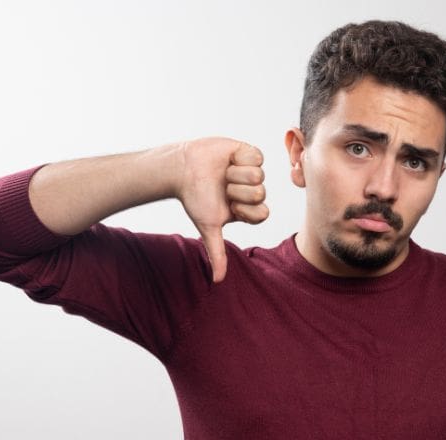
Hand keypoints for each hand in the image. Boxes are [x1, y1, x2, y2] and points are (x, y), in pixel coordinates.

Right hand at [176, 137, 268, 282]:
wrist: (182, 169)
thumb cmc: (194, 198)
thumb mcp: (208, 226)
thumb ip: (216, 252)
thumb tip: (217, 281)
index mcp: (248, 209)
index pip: (263, 213)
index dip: (245, 209)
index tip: (229, 205)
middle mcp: (252, 191)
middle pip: (260, 194)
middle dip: (237, 191)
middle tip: (223, 187)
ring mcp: (252, 171)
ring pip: (259, 175)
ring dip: (236, 174)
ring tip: (223, 173)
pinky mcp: (249, 152)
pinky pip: (257, 156)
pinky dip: (239, 158)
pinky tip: (228, 159)